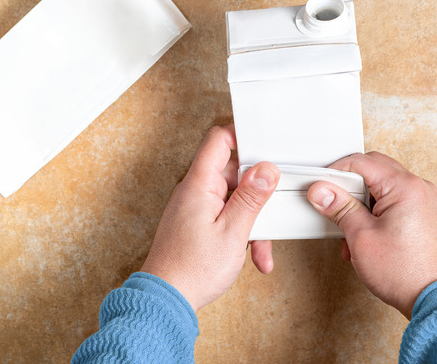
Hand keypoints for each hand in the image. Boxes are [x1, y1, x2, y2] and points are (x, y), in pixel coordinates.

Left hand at [140, 126, 279, 311]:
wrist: (166, 301)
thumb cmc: (192, 271)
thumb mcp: (233, 232)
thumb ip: (251, 198)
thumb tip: (266, 170)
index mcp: (199, 185)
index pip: (218, 140)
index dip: (243, 135)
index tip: (266, 146)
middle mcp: (194, 191)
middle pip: (234, 173)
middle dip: (257, 195)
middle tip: (270, 212)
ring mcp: (195, 207)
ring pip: (234, 199)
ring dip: (251, 221)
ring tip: (258, 246)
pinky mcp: (198, 223)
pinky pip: (225, 216)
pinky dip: (241, 232)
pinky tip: (251, 254)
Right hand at [307, 152, 436, 318]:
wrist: (433, 299)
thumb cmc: (405, 272)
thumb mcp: (361, 237)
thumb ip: (340, 208)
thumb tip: (322, 190)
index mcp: (405, 187)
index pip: (362, 163)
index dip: (336, 172)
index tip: (320, 186)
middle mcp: (419, 189)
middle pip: (374, 170)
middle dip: (349, 187)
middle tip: (332, 203)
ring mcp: (424, 202)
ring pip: (383, 187)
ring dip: (361, 204)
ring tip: (350, 230)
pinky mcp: (424, 215)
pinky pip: (395, 202)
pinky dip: (376, 213)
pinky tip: (365, 236)